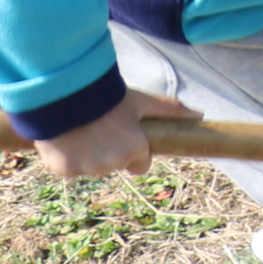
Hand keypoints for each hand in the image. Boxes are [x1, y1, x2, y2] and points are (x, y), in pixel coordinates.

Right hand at [31, 90, 199, 179]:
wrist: (65, 93)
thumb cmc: (107, 96)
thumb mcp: (141, 101)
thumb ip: (169, 110)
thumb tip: (199, 115)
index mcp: (135, 149)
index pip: (140, 165)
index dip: (133, 152)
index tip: (124, 138)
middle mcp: (113, 163)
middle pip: (114, 164)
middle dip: (110, 151)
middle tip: (100, 128)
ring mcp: (87, 168)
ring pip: (90, 167)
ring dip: (87, 155)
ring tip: (81, 130)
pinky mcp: (63, 170)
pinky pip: (67, 169)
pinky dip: (65, 157)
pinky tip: (64, 137)